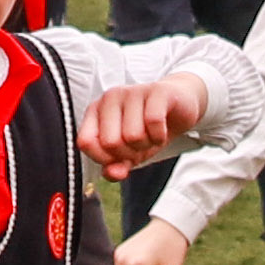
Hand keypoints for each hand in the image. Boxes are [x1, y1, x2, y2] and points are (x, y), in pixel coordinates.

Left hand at [70, 74, 210, 175]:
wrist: (180, 105)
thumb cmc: (147, 128)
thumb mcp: (130, 152)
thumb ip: (116, 165)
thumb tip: (111, 173)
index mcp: (96, 111)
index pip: (85, 142)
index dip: (104, 159)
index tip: (119, 156)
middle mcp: (110, 98)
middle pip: (110, 143)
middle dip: (130, 153)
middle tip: (140, 145)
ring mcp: (133, 91)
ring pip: (133, 136)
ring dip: (147, 144)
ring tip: (151, 136)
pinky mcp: (157, 91)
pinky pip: (153, 122)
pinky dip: (160, 136)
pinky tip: (162, 131)